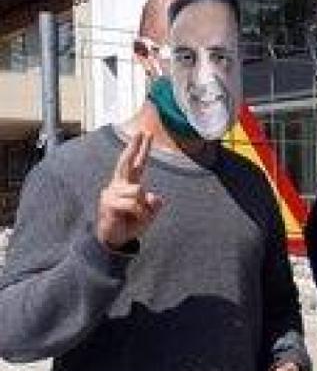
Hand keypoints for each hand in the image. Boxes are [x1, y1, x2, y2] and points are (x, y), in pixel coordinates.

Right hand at [97, 130, 161, 249]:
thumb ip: (154, 205)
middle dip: (135, 146)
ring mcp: (112, 192)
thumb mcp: (149, 214)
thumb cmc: (130, 224)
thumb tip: (154, 196)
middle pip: (127, 161)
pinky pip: (134, 203)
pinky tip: (130, 218)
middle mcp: (118, 185)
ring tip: (135, 216)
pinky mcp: (109, 203)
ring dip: (143, 207)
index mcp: (128, 184)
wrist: (115, 240)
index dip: (141, 149)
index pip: (136, 163)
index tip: (145, 134)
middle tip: (143, 131)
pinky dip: (139, 213)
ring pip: (139, 190)